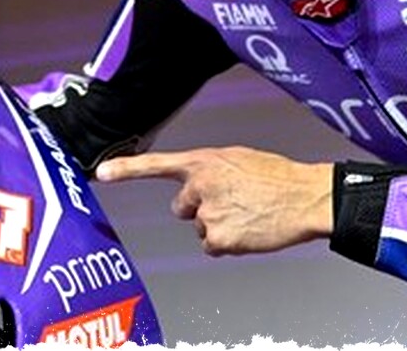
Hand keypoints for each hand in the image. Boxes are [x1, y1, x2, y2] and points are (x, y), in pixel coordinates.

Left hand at [95, 146, 333, 255]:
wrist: (306, 197)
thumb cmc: (276, 177)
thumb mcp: (237, 160)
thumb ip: (209, 171)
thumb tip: (196, 185)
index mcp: (204, 162)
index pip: (157, 164)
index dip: (126, 170)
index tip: (100, 173)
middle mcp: (200, 186)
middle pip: (181, 207)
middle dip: (200, 208)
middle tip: (232, 202)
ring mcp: (208, 214)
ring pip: (200, 228)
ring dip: (219, 226)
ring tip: (247, 214)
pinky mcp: (218, 238)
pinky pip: (211, 246)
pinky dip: (227, 244)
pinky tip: (248, 230)